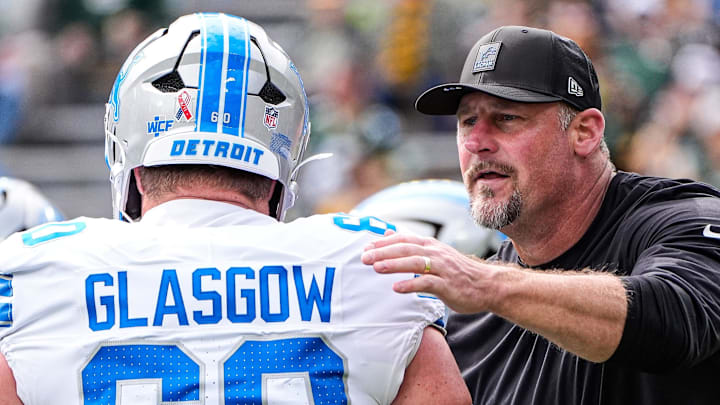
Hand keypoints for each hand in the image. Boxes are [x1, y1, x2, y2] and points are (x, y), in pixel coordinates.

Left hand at [361, 231, 501, 313]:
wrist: (487, 285)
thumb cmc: (457, 272)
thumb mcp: (435, 254)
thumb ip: (413, 246)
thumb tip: (388, 233)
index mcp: (431, 246)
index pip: (404, 239)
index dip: (384, 242)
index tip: (366, 246)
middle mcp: (435, 253)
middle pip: (406, 249)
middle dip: (383, 252)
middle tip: (364, 257)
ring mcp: (442, 269)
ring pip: (415, 263)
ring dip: (394, 264)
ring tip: (376, 267)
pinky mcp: (448, 285)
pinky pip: (427, 283)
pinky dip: (411, 284)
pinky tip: (397, 288)